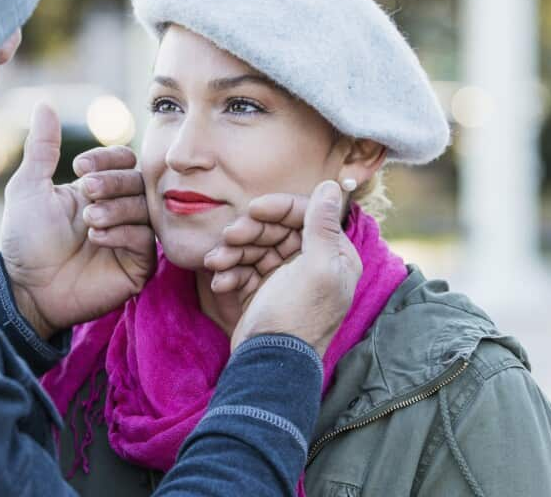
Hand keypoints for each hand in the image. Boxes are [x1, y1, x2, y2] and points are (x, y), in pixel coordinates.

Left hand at [0, 104, 155, 338]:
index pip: (124, 160)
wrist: (26, 288)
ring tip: (89, 219)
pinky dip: (124, 233)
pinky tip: (98, 238)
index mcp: (97, 188)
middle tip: (86, 190)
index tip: (78, 166)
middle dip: (113, 181)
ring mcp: (130, 237)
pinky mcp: (138, 265)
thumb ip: (42, 149)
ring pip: (145, 207)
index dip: (107, 157)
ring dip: (117, 207)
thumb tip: (44, 104)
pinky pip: (147, 240)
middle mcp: (118, 209)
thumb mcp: (28, 188)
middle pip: (138, 180)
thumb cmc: (24, 240)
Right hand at [229, 181, 360, 356]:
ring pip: (257, 248)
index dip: (279, 208)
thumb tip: (332, 186)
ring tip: (216, 263)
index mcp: (334, 255)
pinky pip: (246, 270)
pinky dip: (231, 274)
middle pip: (278, 230)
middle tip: (228, 237)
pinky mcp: (265, 292)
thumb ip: (322, 225)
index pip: (306, 215)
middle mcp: (313, 263)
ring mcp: (287, 279)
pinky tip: (221, 284)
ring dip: (233, 253)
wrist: (270, 364)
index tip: (253, 209)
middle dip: (250, 233)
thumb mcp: (316, 267)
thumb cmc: (298, 316)